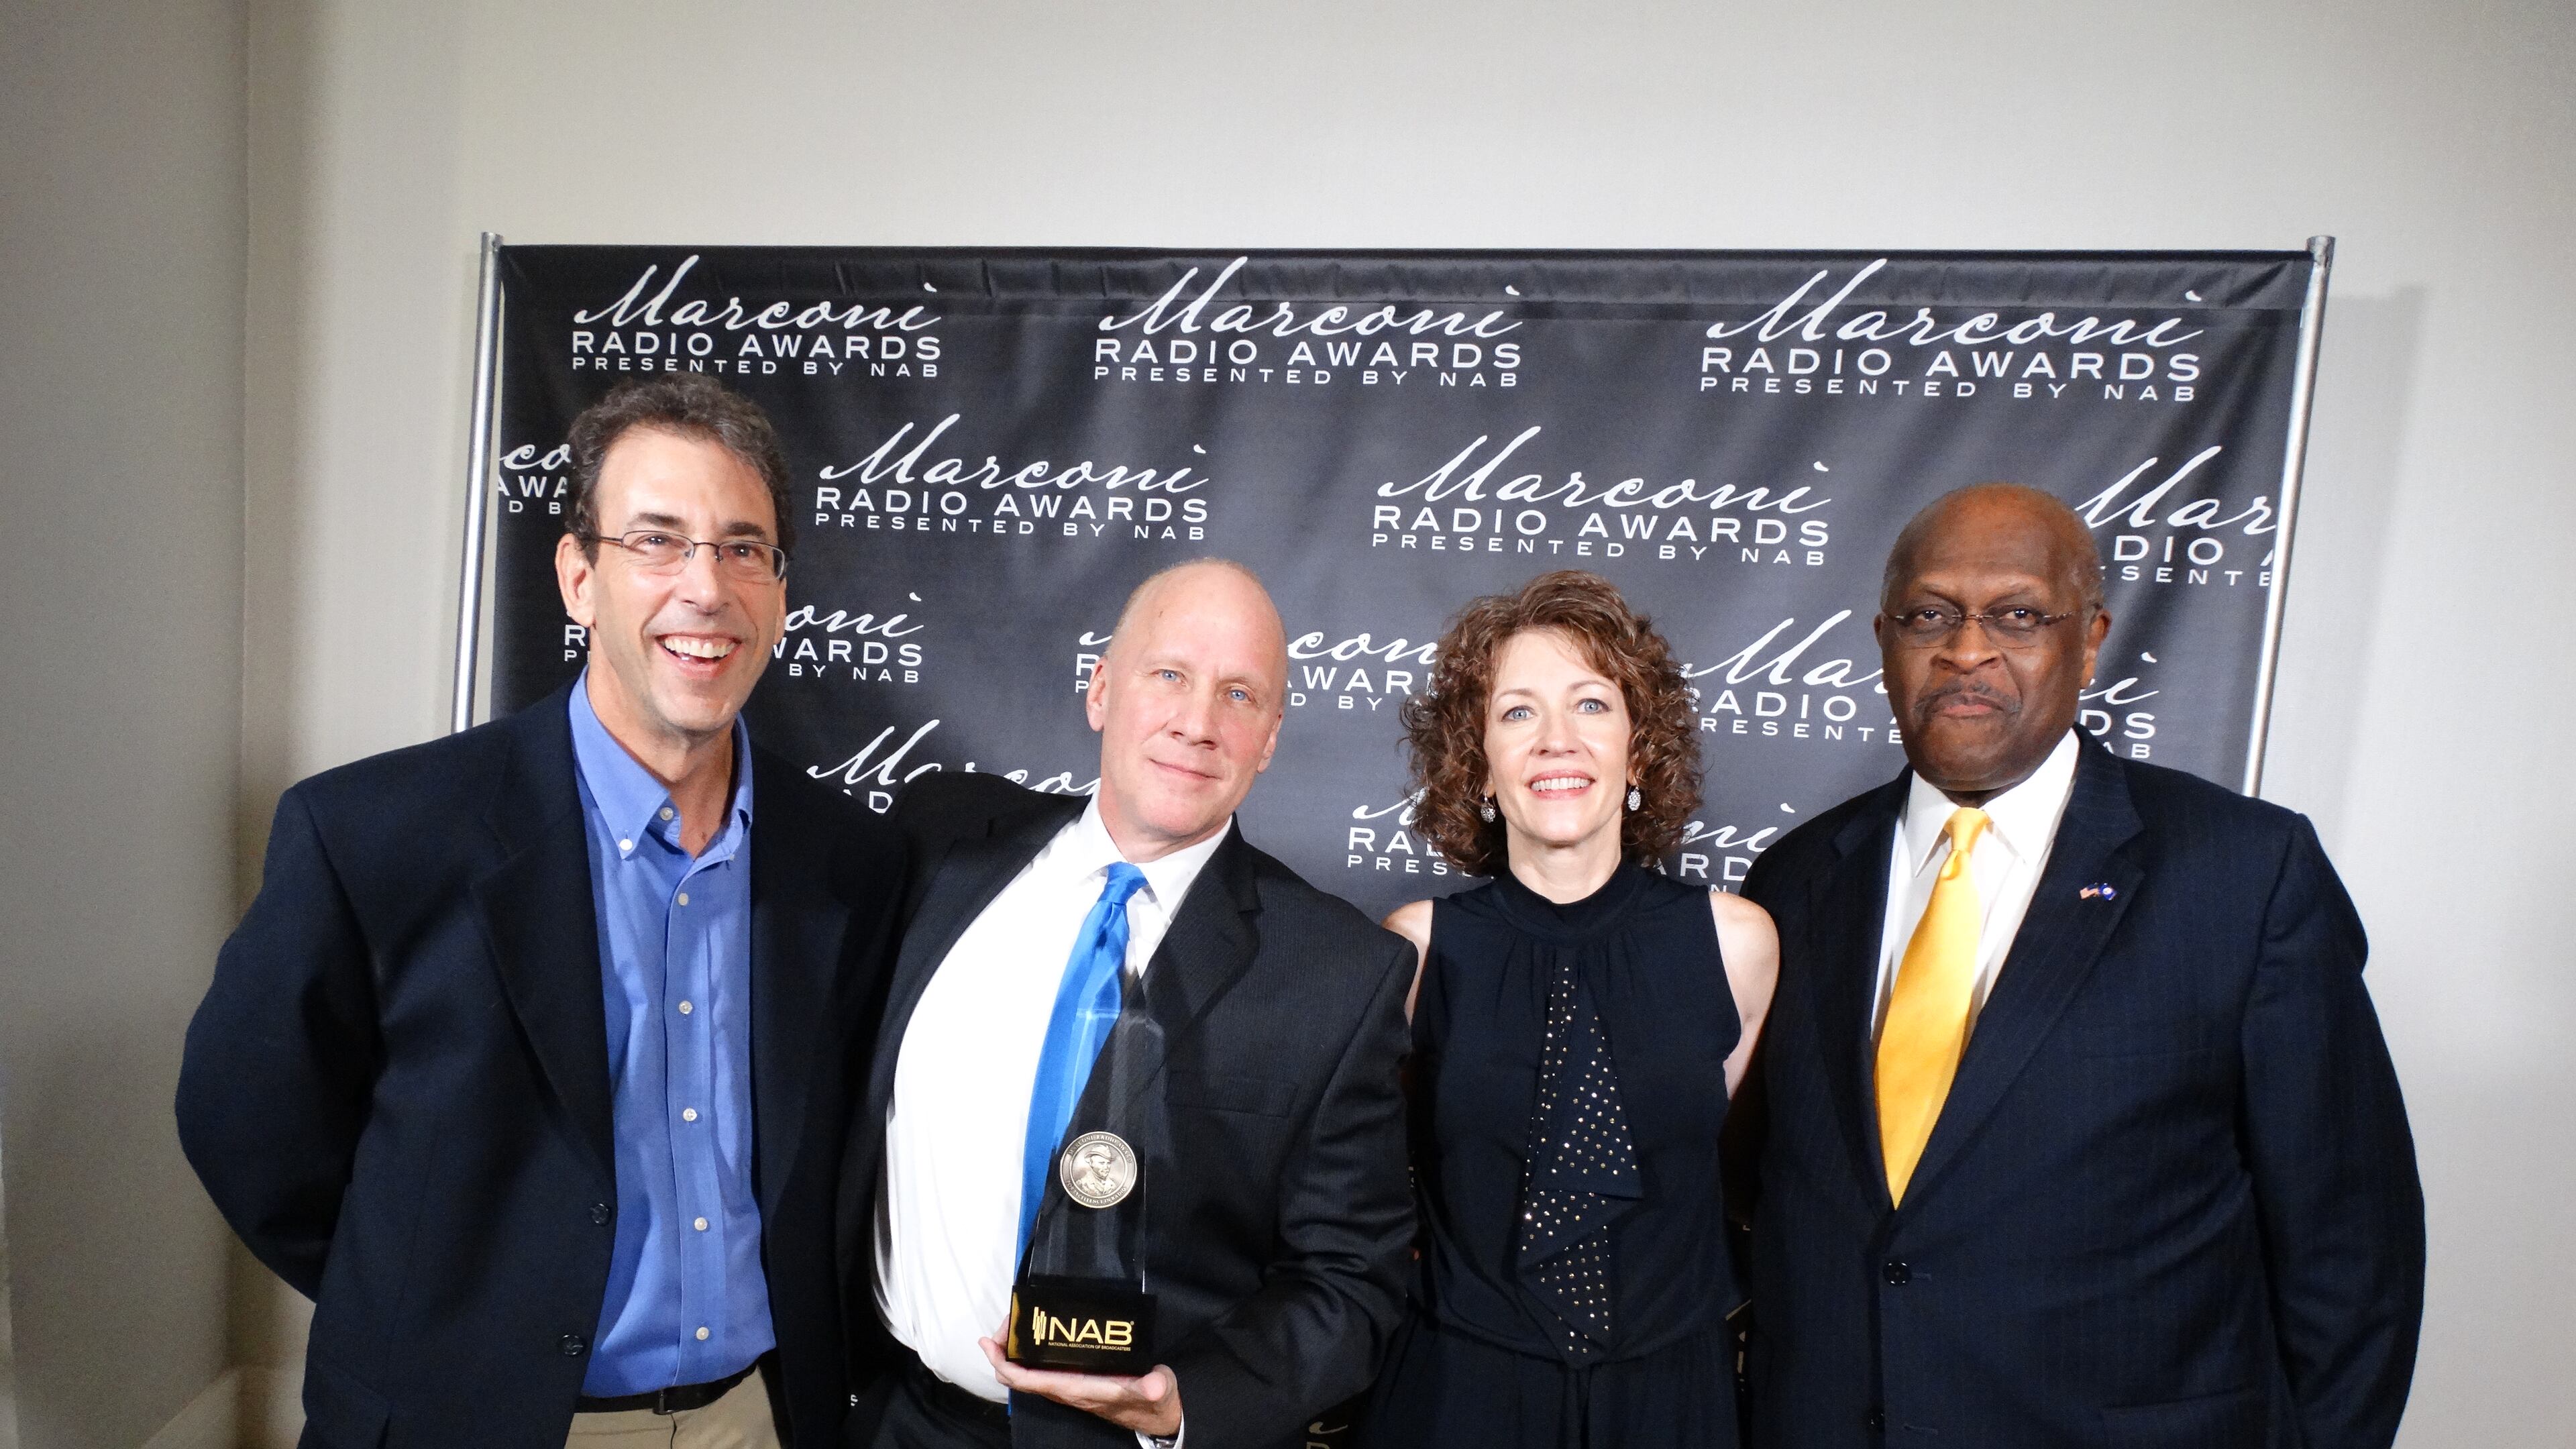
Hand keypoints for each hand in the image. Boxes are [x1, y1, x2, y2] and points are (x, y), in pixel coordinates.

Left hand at [978, 1335, 1182, 1437]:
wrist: (1158, 1414)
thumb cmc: (1153, 1402)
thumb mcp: (1157, 1391)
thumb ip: (1154, 1387)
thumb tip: (1154, 1385)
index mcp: (1076, 1389)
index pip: (1028, 1380)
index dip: (1003, 1364)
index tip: (987, 1343)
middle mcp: (1065, 1389)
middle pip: (1019, 1375)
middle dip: (1004, 1352)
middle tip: (1005, 1322)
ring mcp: (1068, 1385)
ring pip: (1028, 1372)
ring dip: (1015, 1352)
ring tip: (1013, 1323)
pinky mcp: (1075, 1379)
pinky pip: (1041, 1369)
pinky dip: (1029, 1353)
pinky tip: (1035, 1335)